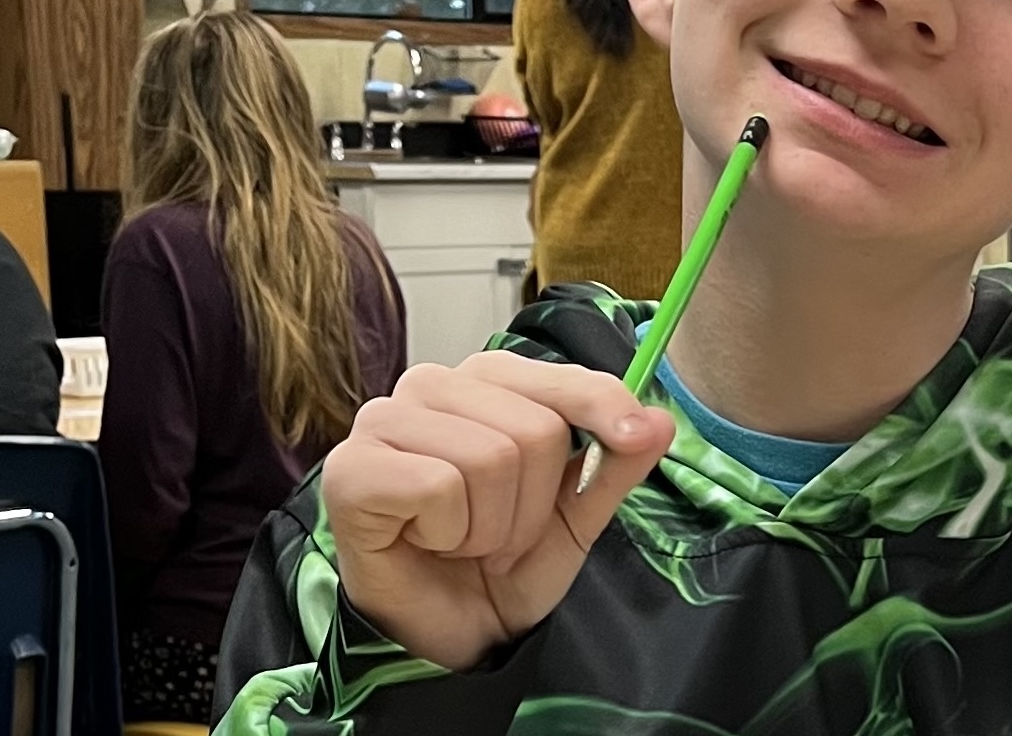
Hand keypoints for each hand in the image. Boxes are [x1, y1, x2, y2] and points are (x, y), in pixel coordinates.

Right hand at [321, 350, 674, 669]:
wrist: (447, 635)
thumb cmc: (500, 564)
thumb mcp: (577, 514)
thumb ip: (616, 463)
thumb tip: (659, 419)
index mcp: (485, 381)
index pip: (558, 375)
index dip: (603, 405)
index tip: (633, 434)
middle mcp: (431, 386)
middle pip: (533, 427)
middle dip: (534, 502)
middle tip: (503, 534)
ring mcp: (383, 421)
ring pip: (490, 457)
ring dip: (493, 525)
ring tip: (469, 541)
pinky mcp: (352, 468)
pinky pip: (439, 486)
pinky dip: (450, 532)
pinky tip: (430, 542)